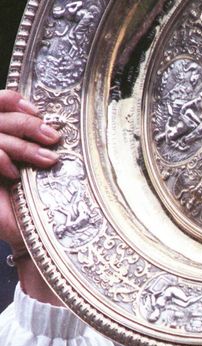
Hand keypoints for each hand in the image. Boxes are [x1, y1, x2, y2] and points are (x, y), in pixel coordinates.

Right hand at [0, 89, 61, 301]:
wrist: (36, 244)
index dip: (12, 101)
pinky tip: (14, 174)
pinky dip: (1, 158)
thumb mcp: (44, 169)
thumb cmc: (45, 207)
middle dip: (25, 123)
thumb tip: (53, 119)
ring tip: (47, 160)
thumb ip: (38, 141)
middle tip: (52, 137)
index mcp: (3, 140)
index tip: (38, 110)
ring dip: (21, 144)